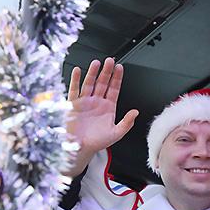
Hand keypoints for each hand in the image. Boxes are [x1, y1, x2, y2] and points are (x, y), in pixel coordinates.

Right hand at [65, 58, 138, 175]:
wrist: (80, 148)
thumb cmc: (97, 142)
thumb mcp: (116, 133)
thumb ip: (127, 123)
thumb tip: (136, 112)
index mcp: (108, 107)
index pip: (114, 88)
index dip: (117, 78)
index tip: (120, 68)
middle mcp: (97, 102)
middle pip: (103, 83)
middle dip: (106, 71)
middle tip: (110, 61)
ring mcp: (85, 101)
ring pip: (89, 84)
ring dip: (93, 73)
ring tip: (97, 63)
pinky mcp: (73, 104)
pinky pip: (74, 90)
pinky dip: (75, 80)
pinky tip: (77, 71)